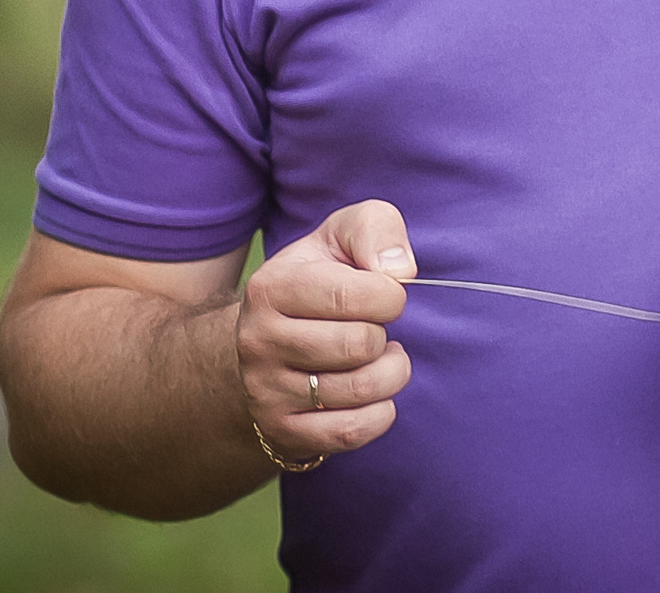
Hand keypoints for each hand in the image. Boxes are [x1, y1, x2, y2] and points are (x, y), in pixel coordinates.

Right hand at [236, 199, 417, 463]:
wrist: (273, 338)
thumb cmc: (322, 277)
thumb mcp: (342, 235)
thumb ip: (376, 229)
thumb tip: (402, 270)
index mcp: (270, 287)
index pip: (354, 294)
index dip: (390, 296)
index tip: (387, 295)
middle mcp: (257, 341)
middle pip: (360, 345)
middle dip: (385, 334)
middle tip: (375, 329)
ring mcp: (265, 391)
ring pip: (361, 390)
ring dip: (391, 373)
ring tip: (380, 357)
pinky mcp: (282, 430)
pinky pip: (352, 431)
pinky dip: (381, 413)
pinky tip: (375, 394)